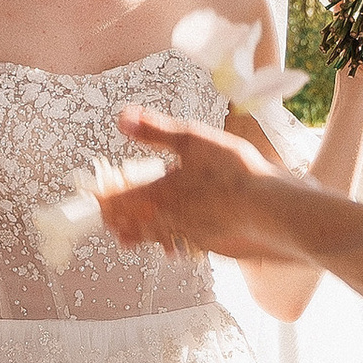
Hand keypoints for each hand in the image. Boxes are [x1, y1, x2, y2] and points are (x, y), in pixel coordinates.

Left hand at [107, 109, 305, 257]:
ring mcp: (188, 234)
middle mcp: (168, 219)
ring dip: (139, 235)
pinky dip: (169, 240)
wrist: (270, 208)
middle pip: (131, 226)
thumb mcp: (192, 140)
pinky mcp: (208, 242)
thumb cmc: (233, 172)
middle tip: (107, 221)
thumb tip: (123, 119)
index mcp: (158, 195)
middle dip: (117, 222)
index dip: (102, 201)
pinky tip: (172, 241)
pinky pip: (180, 243)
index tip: (92, 200)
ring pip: (154, 238)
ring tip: (128, 237)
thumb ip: (155, 131)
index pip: (118, 202)